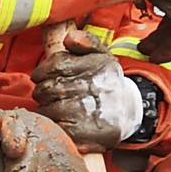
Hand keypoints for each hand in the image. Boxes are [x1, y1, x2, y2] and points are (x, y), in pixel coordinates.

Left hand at [32, 29, 147, 150]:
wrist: (126, 113)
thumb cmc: (106, 81)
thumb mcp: (102, 55)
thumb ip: (87, 41)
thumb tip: (69, 38)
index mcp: (94, 67)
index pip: (55, 65)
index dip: (43, 71)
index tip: (44, 76)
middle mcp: (90, 89)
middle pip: (47, 88)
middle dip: (43, 91)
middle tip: (53, 94)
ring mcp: (85, 113)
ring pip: (46, 108)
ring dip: (47, 107)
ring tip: (60, 106)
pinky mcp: (80, 134)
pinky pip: (52, 126)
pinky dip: (52, 123)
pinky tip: (63, 119)